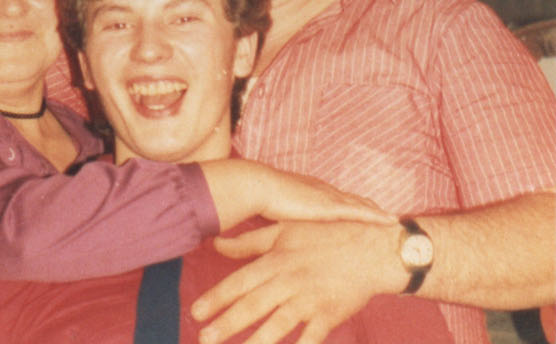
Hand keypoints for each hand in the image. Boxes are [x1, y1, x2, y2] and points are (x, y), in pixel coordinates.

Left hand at [192, 217, 402, 343]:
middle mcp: (288, 281)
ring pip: (276, 325)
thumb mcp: (283, 231)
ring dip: (254, 343)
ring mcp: (308, 300)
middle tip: (203, 339)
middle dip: (226, 324)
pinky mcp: (328, 316)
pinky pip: (310, 339)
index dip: (216, 298)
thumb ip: (249, 241)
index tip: (195, 312)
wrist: (369, 247)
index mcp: (275, 261)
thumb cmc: (323, 236)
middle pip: (252, 306)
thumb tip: (216, 243)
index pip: (239, 282)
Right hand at [218, 160, 390, 228]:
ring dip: (379, 214)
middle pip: (355, 201)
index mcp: (314, 193)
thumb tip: (282, 242)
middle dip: (372, 210)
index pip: (340, 201)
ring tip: (395, 222)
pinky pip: (362, 211)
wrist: (259, 189)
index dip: (355, 207)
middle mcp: (326, 192)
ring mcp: (331, 198)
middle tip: (389, 220)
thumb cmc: (262, 203)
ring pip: (363, 205)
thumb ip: (287, 227)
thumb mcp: (278, 219)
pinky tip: (391, 221)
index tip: (367, 213)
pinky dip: (377, 216)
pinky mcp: (333, 207)